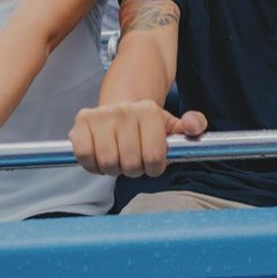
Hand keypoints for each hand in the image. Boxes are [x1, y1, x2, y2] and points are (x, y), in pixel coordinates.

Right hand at [70, 101, 206, 177]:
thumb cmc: (147, 125)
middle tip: (133, 161)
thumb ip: (193, 125)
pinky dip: (92, 164)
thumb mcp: (172, 125)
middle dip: (133, 170)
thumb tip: (194, 125)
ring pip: (107, 163)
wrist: (120, 107)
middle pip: (130, 164)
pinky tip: (100, 157)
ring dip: (113, 169)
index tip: (152, 162)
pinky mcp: (81, 122)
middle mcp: (125, 110)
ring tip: (118, 158)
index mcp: (149, 111)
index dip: (154, 168)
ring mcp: (101, 115)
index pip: (154, 158)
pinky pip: (84, 155)